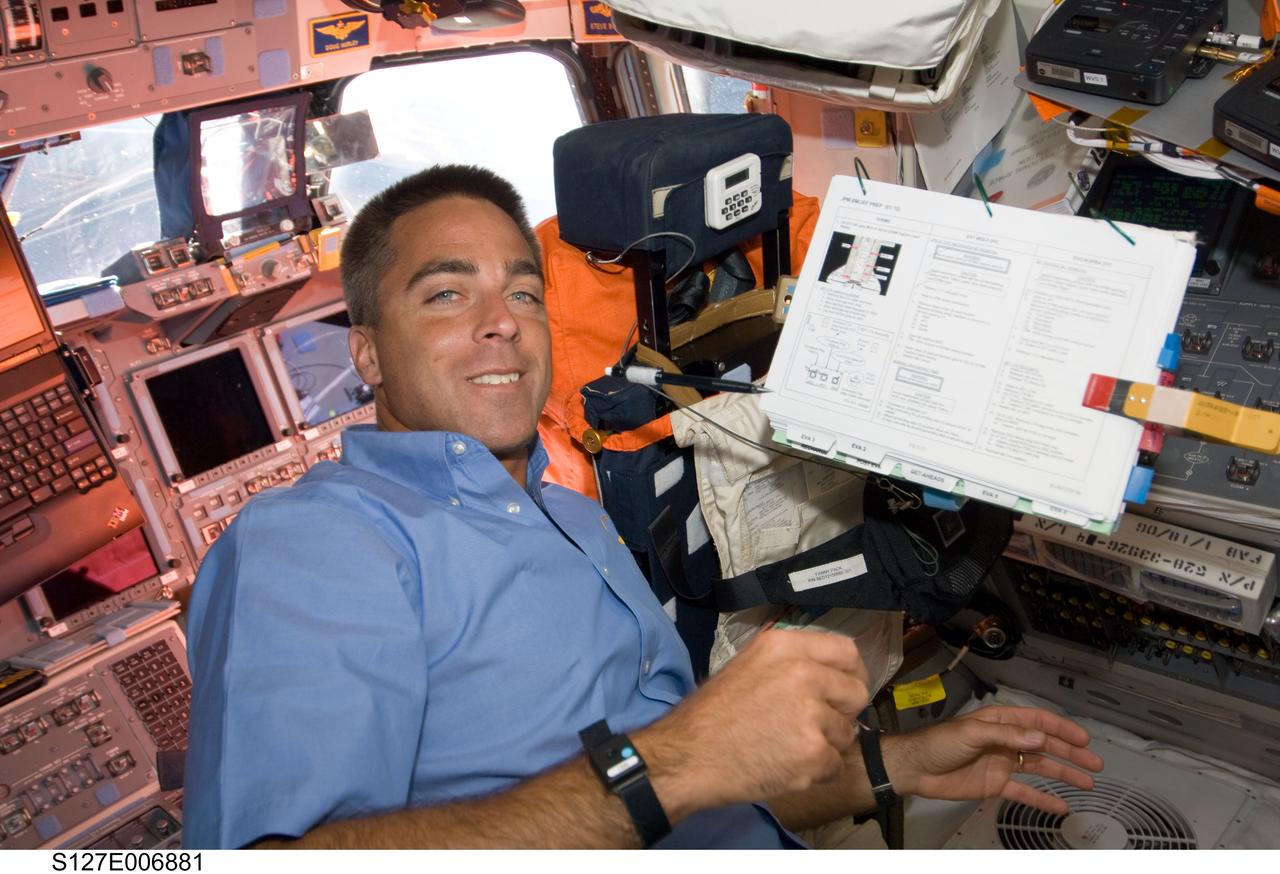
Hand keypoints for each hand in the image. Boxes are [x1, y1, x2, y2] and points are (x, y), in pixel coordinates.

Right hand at [638, 629, 869, 819]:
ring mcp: (811, 714)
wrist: (688, 756)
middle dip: (842, 712)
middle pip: (857, 692)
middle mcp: (803, 673)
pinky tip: (785, 766)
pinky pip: (836, 765)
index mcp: (785, 647)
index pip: (847, 652)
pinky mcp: (813, 753)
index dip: (850, 674)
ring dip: (826, 745)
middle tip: (813, 726)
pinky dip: (817, 772)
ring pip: (847, 733)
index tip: (842, 691)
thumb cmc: (713, 714)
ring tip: (786, 746)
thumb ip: (790, 663)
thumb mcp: (748, 665)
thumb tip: (828, 675)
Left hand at [885, 705, 1103, 814]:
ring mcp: (1002, 763)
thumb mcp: (972, 732)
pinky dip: (1042, 798)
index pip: (1038, 721)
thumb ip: (1007, 735)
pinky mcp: (995, 784)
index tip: (1083, 739)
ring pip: (1039, 768)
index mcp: (1000, 721)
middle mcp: (1005, 741)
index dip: (1061, 729)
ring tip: (1087, 783)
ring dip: (1063, 774)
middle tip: (1095, 763)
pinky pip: (1024, 791)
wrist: (915, 768)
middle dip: (1070, 753)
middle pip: (1045, 746)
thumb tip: (1039, 737)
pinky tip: (1060, 806)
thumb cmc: (939, 742)